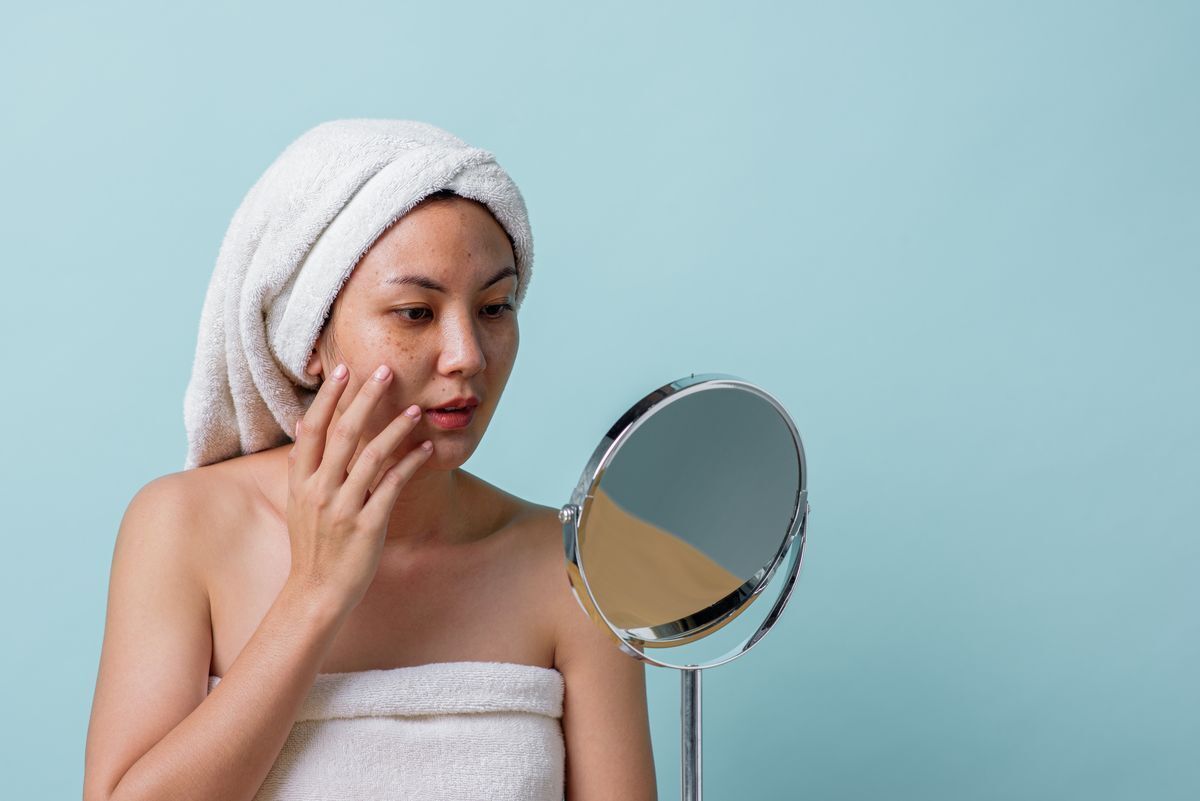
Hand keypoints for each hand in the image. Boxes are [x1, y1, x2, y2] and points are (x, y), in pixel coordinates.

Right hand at [285, 362, 431, 613]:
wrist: (316, 592)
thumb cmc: (312, 545)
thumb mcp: (298, 503)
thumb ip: (305, 466)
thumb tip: (305, 425)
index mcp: (300, 482)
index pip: (312, 428)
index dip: (328, 398)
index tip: (343, 370)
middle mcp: (319, 490)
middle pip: (344, 433)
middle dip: (366, 398)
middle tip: (385, 370)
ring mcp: (342, 508)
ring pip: (372, 456)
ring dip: (396, 428)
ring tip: (415, 409)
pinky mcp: (366, 525)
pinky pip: (393, 486)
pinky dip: (410, 463)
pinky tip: (426, 448)